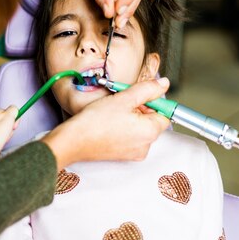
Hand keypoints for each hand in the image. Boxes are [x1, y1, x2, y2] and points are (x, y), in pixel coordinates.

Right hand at [41, 77, 170, 169]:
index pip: (165, 113)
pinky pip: (131, 137)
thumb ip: (148, 89)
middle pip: (152, 120)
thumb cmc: (95, 122)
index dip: (152, 101)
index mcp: (150, 132)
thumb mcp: (125, 97)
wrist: (74, 141)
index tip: (139, 96)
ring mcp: (135, 153)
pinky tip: (110, 123)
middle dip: (141, 109)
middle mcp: (146, 145)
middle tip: (123, 102)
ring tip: (114, 113)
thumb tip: (163, 84)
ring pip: (141, 128)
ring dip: (132, 118)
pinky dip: (124, 128)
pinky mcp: (124, 155)